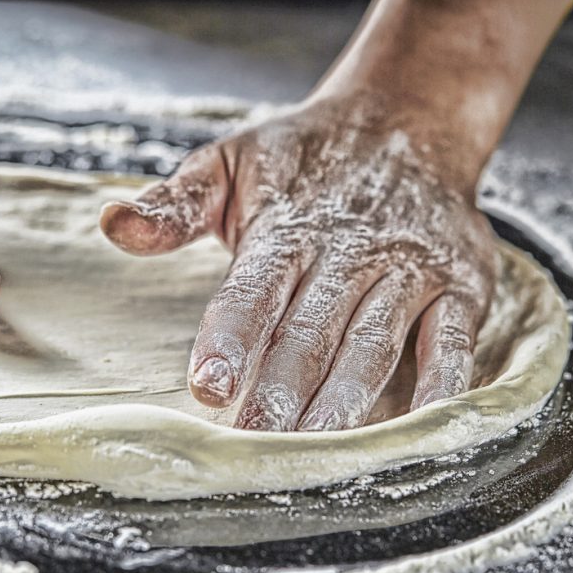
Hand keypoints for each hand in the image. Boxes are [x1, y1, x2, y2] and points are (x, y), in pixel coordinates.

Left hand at [101, 98, 495, 430]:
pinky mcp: (460, 285)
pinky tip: (419, 427)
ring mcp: (409, 271)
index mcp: (287, 229)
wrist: (407, 122)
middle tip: (254, 445)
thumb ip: (176, 205)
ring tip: (320, 450)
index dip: (232, 337)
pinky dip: (442, 385)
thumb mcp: (233, 164)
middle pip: (312, 332)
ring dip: (348, 399)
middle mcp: (350, 252)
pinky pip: (454, 341)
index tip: (208, 386)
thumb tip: (112, 223)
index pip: (254, 290)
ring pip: (375, 343)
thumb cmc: (309, 159)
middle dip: (282, 393)